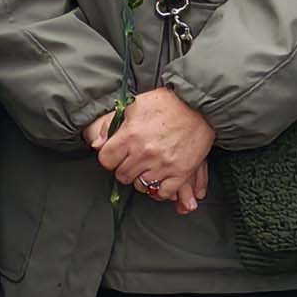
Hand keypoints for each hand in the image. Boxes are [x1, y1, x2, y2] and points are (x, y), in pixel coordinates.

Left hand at [94, 88, 216, 213]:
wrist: (199, 107)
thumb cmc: (167, 103)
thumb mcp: (134, 106)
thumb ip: (111, 124)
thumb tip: (96, 144)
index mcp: (130, 135)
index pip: (106, 160)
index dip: (109, 158)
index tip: (116, 155)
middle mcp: (144, 152)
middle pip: (122, 175)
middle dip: (124, 169)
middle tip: (132, 161)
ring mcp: (163, 164)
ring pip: (141, 185)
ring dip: (141, 179)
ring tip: (146, 168)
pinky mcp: (181, 172)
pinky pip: (163, 192)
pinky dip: (159, 190)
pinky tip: (158, 180)